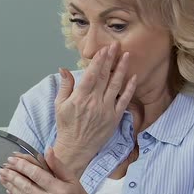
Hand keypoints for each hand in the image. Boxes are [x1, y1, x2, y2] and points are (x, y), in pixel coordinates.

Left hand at [0, 147, 96, 193]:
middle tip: (2, 168)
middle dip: (12, 176)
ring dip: (10, 186)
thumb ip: (57, 165)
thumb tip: (47, 149)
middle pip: (26, 187)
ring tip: (2, 177)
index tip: (11, 159)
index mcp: (61, 190)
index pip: (37, 175)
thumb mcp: (72, 179)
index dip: (22, 166)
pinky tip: (9, 190)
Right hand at [55, 43, 136, 172]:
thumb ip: (65, 86)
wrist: (76, 149)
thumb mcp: (59, 105)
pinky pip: (124, 100)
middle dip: (110, 58)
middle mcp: (94, 102)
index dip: (98, 60)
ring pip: (116, 85)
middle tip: (116, 45)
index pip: (91, 74)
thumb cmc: (66, 126)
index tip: (103, 49)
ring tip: (127, 55)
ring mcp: (106, 110)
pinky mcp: (114, 118)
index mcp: (80, 97)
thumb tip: (63, 69)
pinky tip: (134, 77)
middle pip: (104, 76)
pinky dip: (130, 88)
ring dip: (122, 69)